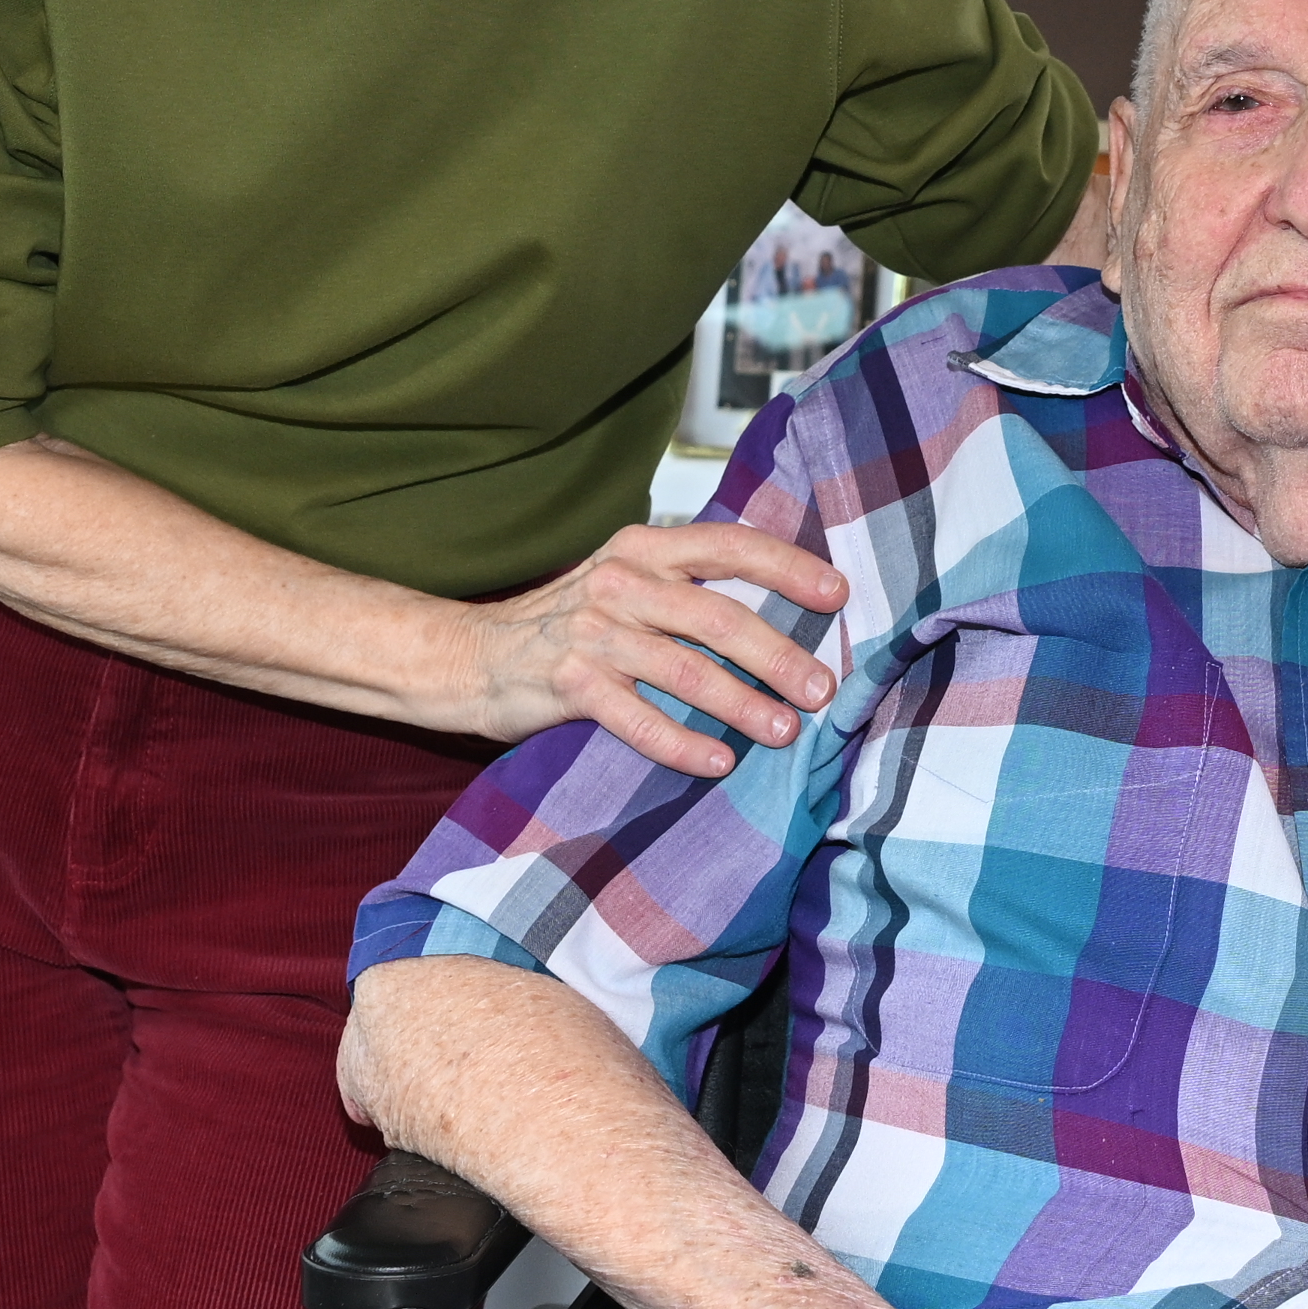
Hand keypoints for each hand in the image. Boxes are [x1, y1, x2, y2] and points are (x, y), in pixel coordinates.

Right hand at [447, 522, 849, 770]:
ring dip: (741, 703)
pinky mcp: (569, 684)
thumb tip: (782, 610)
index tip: (839, 595)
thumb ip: (686, 587)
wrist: (469, 656)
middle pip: (717, 615)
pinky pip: (637, 719)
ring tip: (784, 731)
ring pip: (683, 669)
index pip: (729, 545)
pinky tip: (719, 762)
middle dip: (777, 654)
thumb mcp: (625, 584)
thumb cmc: (567, 623)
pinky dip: (682, 743)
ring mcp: (592, 632)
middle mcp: (620, 581)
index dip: (788, 568)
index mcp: (644, 548)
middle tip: (821, 689)